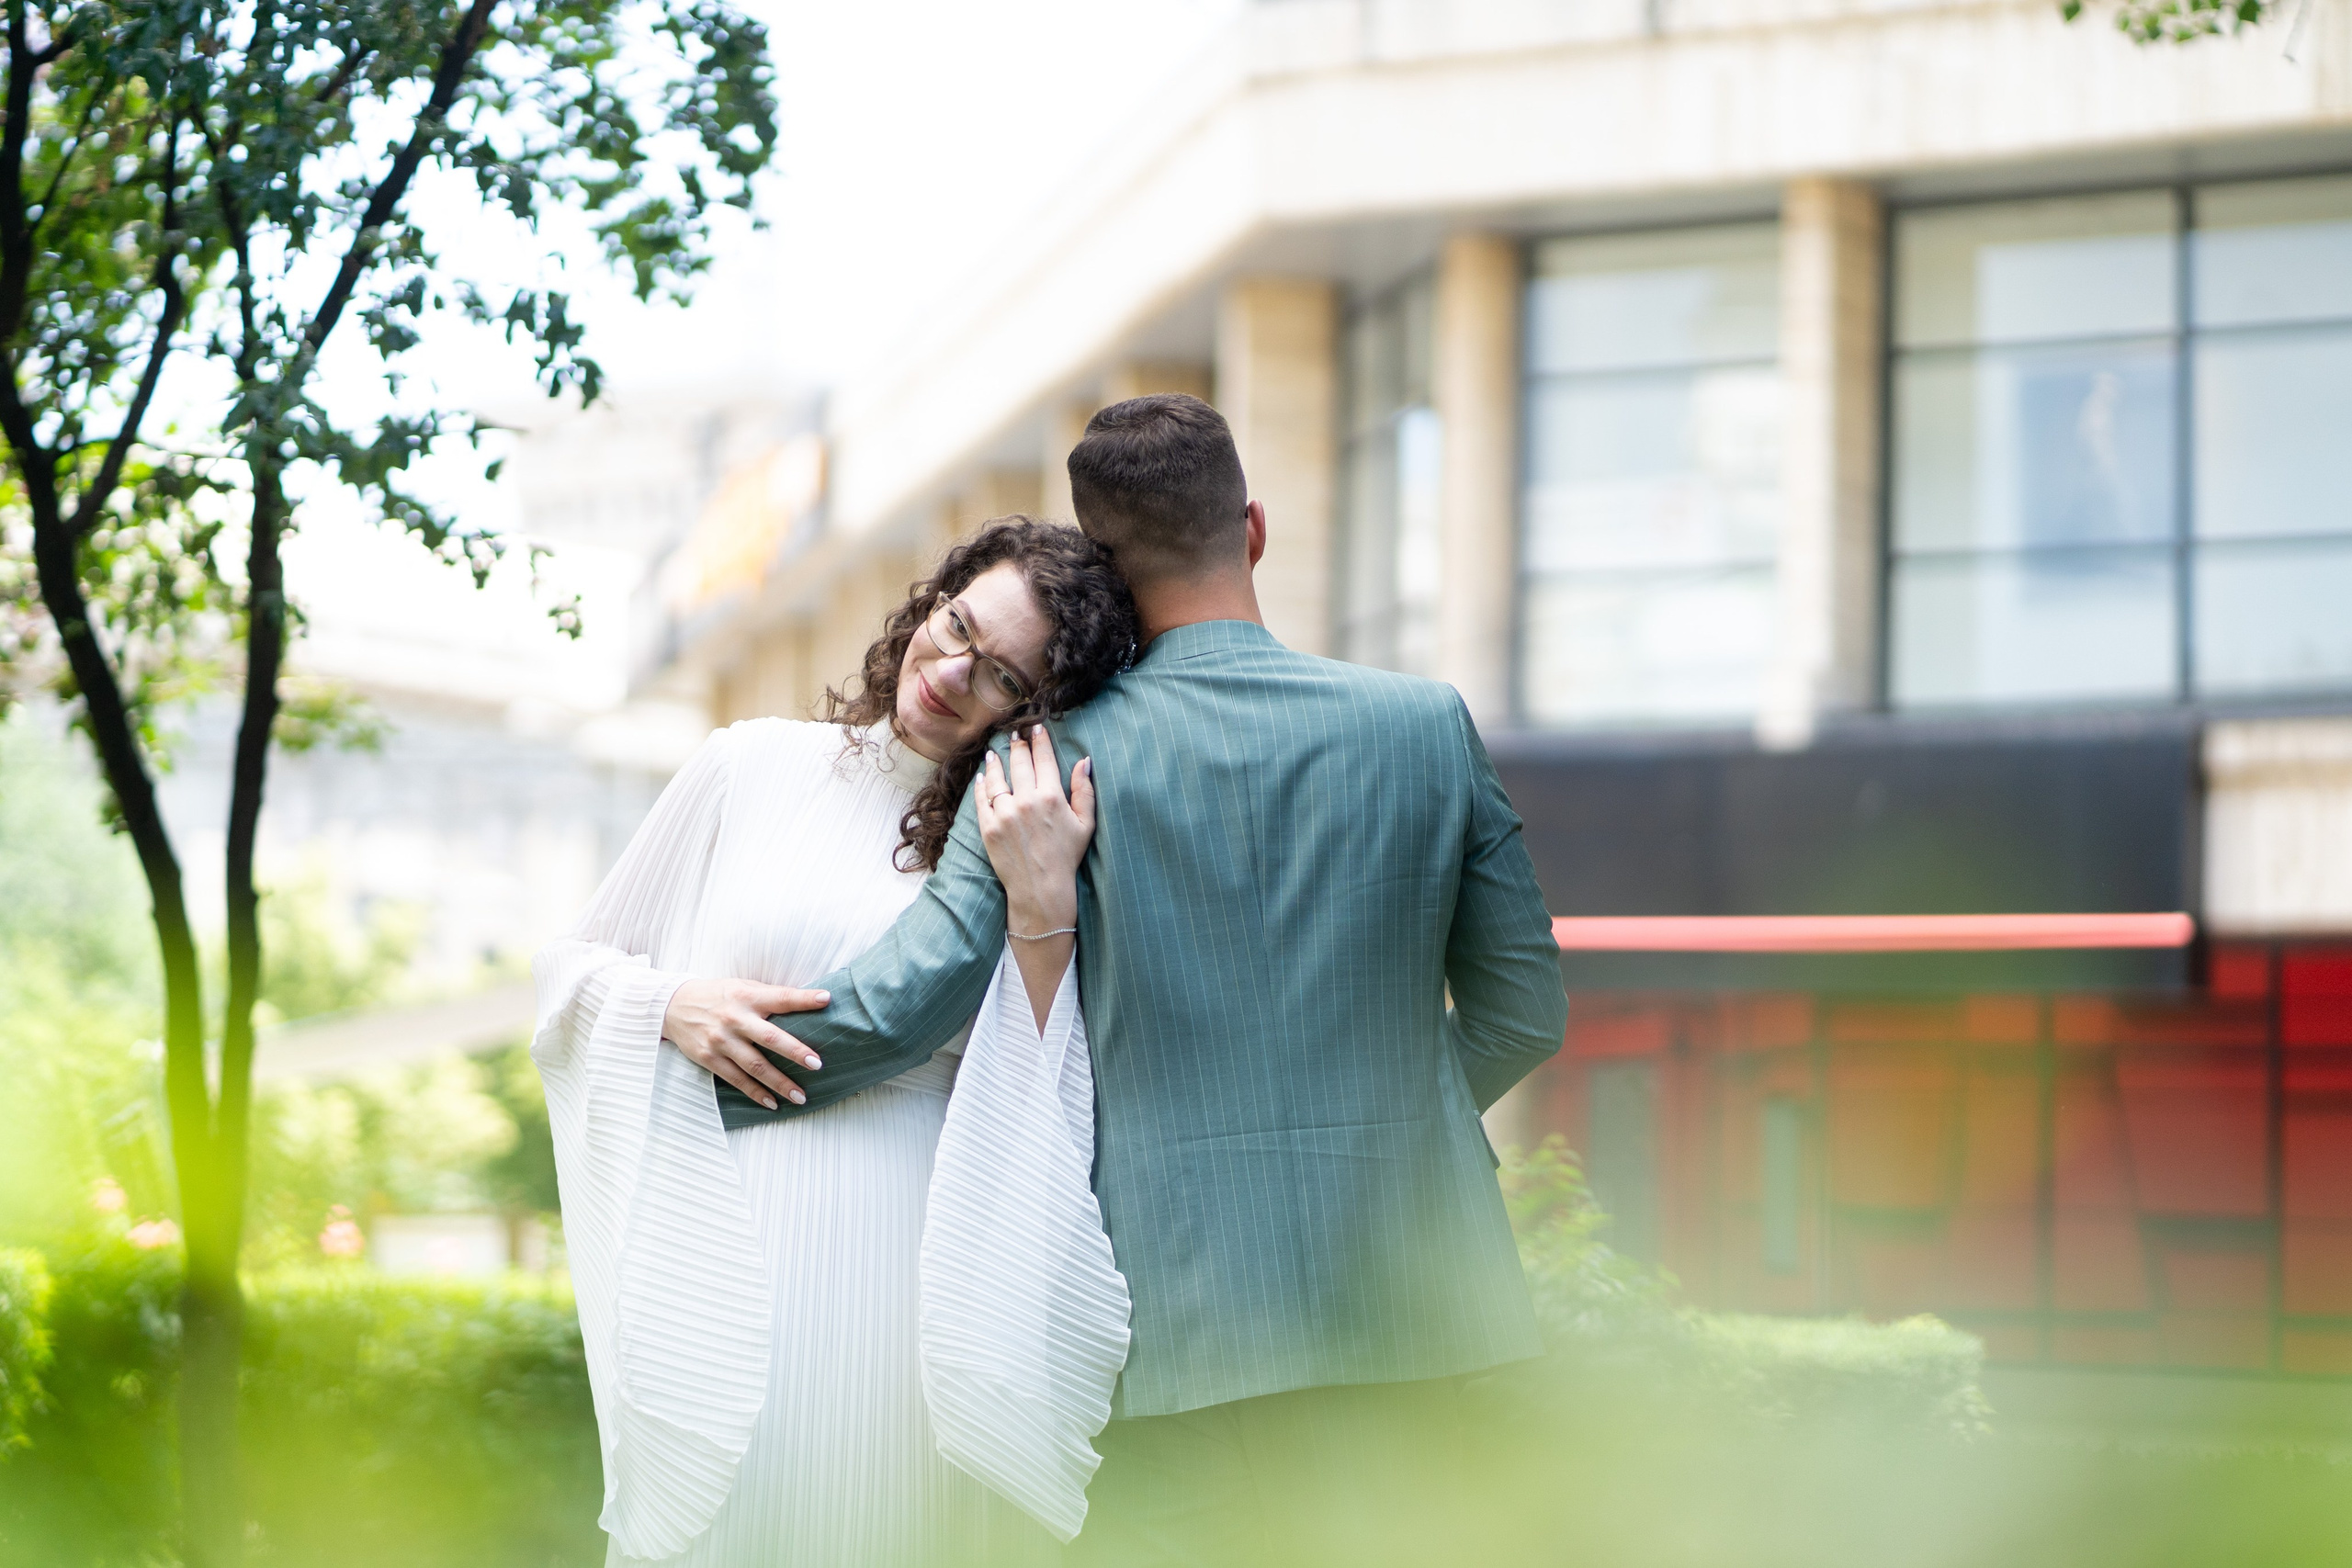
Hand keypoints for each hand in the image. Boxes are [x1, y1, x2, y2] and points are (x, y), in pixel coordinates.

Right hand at [661, 977, 829, 1109]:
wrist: (673, 1005)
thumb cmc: (718, 996)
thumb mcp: (743, 987)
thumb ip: (770, 996)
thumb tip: (808, 1002)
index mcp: (747, 996)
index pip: (780, 997)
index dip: (803, 998)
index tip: (826, 999)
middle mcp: (735, 1019)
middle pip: (770, 1038)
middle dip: (795, 1052)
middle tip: (817, 1064)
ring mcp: (721, 1041)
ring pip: (755, 1066)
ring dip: (779, 1083)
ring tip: (800, 1096)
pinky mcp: (709, 1058)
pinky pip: (736, 1079)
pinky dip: (755, 1093)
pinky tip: (772, 1102)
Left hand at [976, 725, 1093, 933]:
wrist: (1041, 889)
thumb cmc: (1066, 856)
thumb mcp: (1085, 824)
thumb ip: (1084, 791)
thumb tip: (1084, 761)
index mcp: (1052, 797)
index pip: (1044, 758)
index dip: (1040, 740)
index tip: (1036, 728)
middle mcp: (1027, 801)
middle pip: (1020, 762)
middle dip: (1018, 744)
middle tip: (1015, 734)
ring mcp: (1005, 814)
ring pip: (997, 778)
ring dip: (996, 761)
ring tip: (995, 752)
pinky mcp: (988, 827)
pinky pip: (982, 799)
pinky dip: (981, 785)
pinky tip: (982, 776)